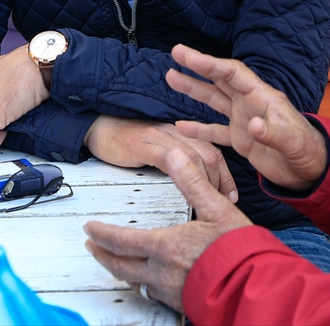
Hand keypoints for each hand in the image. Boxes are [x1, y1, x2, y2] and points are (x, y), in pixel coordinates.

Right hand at [85, 115, 238, 201]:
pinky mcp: (144, 144)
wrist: (98, 128)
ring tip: (208, 199)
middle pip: (208, 153)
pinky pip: (168, 158)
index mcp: (180, 133)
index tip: (231, 194)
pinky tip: (184, 187)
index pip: (212, 151)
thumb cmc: (127, 142)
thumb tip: (194, 184)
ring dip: (204, 180)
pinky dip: (180, 173)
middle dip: (220, 179)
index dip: (225, 173)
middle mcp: (174, 132)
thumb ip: (176, 160)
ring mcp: (159, 137)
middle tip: (224, 201)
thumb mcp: (157, 149)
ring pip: (193, 155)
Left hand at [85, 149, 251, 311]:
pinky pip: (151, 293)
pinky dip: (141, 283)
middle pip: (120, 265)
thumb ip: (193, 182)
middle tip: (92, 246)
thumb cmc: (239, 248)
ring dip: (119, 270)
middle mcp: (161, 272)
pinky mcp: (179, 302)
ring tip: (113, 260)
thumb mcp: (217, 208)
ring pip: (134, 282)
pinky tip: (145, 278)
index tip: (90, 228)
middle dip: (103, 254)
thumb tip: (175, 154)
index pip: (122, 240)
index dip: (102, 234)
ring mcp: (169, 291)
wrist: (256, 286)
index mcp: (165, 246)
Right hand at [166, 45, 327, 191]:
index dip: (209, 63)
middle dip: (197, 67)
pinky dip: (199, 128)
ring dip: (194, 90)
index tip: (188, 56)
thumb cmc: (307, 151)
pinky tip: (181, 126)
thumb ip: (273, 133)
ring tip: (171, 77)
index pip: (232, 73)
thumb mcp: (292, 142)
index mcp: (262, 97)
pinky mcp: (242, 140)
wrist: (312, 171)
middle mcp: (250, 104)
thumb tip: (253, 125)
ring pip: (214, 100)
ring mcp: (244, 120)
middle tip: (175, 53)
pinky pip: (216, 130)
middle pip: (220, 79)